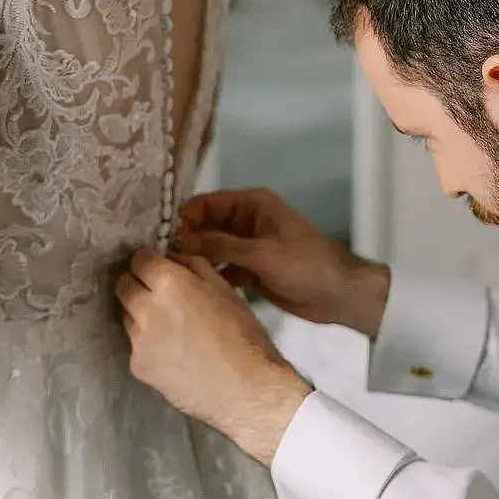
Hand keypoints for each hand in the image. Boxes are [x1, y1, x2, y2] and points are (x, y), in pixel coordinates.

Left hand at [116, 249, 311, 466]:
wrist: (245, 389)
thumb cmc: (244, 336)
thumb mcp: (227, 291)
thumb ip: (195, 267)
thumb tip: (174, 258)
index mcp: (171, 284)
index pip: (139, 259)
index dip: (147, 260)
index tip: (156, 266)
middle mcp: (147, 308)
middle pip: (123, 286)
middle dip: (137, 284)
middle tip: (158, 294)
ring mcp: (138, 340)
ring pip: (128, 316)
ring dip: (142, 315)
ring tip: (168, 327)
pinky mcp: (138, 366)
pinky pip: (136, 346)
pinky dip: (149, 344)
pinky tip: (172, 353)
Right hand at [176, 188, 390, 337]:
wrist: (338, 295)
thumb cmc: (305, 265)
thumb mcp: (261, 253)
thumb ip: (220, 245)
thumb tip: (178, 241)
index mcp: (252, 204)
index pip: (206, 203)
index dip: (184, 218)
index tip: (163, 241)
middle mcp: (246, 221)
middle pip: (204, 226)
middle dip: (185, 241)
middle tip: (160, 262)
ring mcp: (247, 247)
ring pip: (210, 248)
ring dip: (194, 260)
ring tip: (169, 278)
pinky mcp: (249, 270)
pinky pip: (220, 269)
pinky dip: (208, 276)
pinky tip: (190, 290)